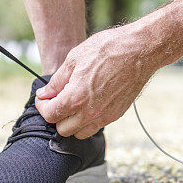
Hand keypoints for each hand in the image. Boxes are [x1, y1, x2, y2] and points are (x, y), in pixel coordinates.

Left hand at [35, 26, 158, 138]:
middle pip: (62, 129)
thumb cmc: (107, 49)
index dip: (42, 105)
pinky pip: (96, 126)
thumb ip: (56, 81)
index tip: (43, 96)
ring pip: (79, 133)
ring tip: (72, 103)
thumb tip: (44, 94)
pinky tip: (88, 103)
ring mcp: (105, 116)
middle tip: (57, 99)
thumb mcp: (74, 58)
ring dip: (71, 122)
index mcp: (76, 98)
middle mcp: (90, 113)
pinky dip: (87, 121)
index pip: (50, 115)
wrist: (140, 50)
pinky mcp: (116, 115)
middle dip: (55, 115)